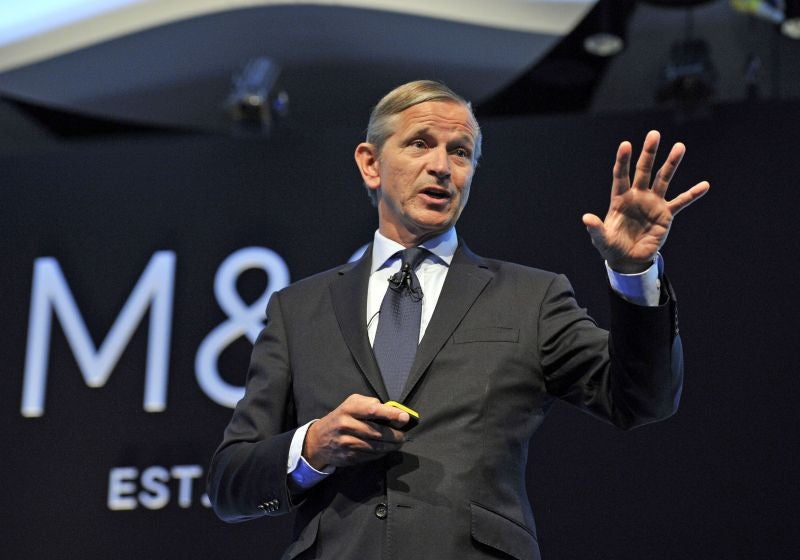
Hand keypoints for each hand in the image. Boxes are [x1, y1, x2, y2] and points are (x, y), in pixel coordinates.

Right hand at [303, 394, 409, 469]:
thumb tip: (392, 411)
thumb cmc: (341, 418)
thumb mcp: (351, 404)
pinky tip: (385, 449)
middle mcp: (346, 425)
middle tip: (404, 435)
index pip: (372, 410)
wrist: (319, 440)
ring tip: (398, 443)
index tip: (405, 417)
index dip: (391, 414)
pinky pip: (371, 456)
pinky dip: (381, 453)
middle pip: (378, 431)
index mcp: (349, 409)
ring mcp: (347, 442)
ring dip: (391, 446)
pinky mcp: (349, 456)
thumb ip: (370, 404)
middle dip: (395, 435)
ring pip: (376, 446)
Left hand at [582, 130, 709, 272]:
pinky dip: (692, 194)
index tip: (626, 144)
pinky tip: (704, 185)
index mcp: (620, 199)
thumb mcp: (602, 239)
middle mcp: (637, 196)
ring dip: (671, 164)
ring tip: (680, 147)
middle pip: (643, 170)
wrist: (629, 259)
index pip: (621, 175)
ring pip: (663, 179)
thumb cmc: (612, 247)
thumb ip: (595, 228)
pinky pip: (681, 202)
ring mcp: (652, 203)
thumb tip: (586, 218)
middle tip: (654, 135)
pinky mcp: (665, 214)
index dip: (623, 160)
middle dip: (648, 153)